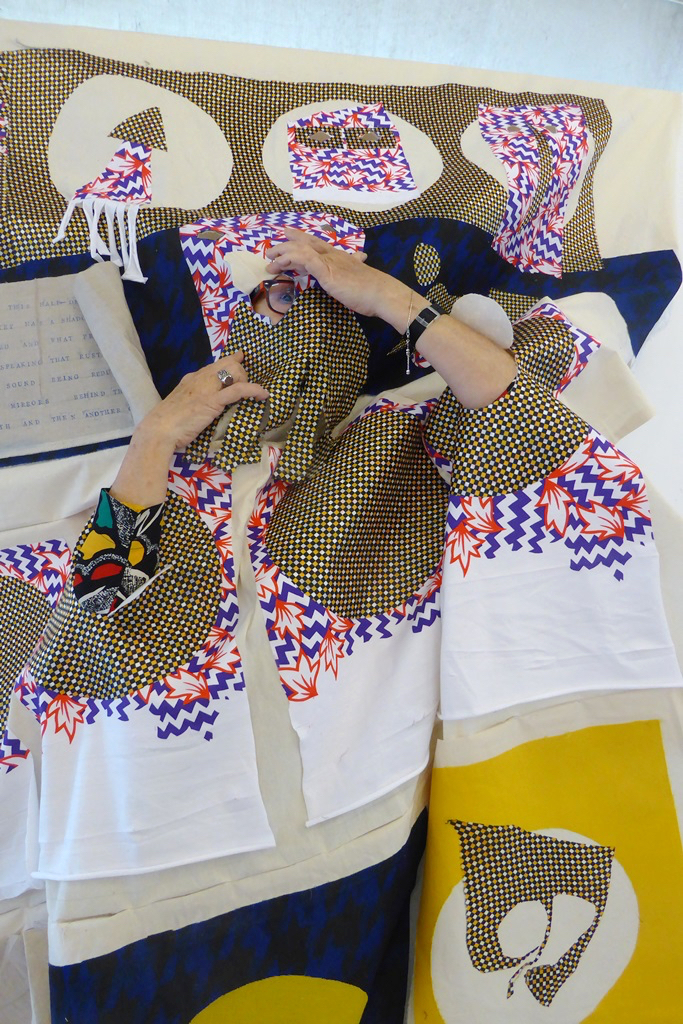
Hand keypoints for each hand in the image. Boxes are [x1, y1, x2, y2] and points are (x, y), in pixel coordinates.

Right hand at [110, 353, 267, 507]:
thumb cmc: (168, 424)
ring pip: (234, 372)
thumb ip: (195, 399)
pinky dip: (253, 390)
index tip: (242, 360)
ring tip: (253, 395)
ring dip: (247, 381)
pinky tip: (262, 395)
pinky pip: (238, 390)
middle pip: (228, 364)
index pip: (216, 364)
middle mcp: (199, 378)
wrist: (158, 430)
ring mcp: (206, 388)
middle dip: (242, 374)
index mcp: (192, 379)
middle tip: (245, 391)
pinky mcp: (212, 401)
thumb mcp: (182, 405)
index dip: (232, 361)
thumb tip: (206, 404)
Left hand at [265, 227, 401, 319]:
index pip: (315, 244)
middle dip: (286, 245)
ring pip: (300, 250)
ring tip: (270, 261)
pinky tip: (281, 262)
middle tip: (270, 251)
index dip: (300, 238)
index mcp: (338, 257)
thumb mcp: (359, 277)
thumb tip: (361, 259)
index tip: (287, 234)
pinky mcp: (326, 270)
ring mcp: (328, 261)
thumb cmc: (371, 289)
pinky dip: (291, 258)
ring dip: (283, 254)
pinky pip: (304, 258)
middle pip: (305, 243)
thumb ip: (355, 268)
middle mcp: (332, 255)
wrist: (381, 293)